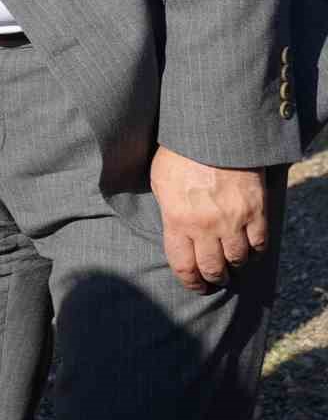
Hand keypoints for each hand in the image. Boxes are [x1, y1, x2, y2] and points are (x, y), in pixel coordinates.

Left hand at [149, 145, 268, 292]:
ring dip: (234, 265)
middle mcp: (205, 226)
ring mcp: (233, 220)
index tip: (194, 285)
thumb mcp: (160, 184)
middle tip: (214, 278)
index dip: (190, 282)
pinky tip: (249, 248)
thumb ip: (168, 212)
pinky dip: (255, 251)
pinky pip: (260, 244)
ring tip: (230, 263)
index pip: (184, 266)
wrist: (211, 134)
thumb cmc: (178, 156)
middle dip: (212, 278)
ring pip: (237, 260)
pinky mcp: (256, 211)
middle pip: (213, 269)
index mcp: (177, 220)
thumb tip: (173, 234)